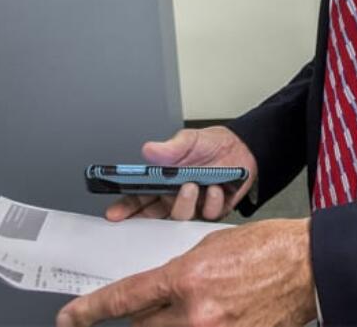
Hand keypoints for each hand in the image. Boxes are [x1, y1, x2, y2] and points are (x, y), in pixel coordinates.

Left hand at [56, 218, 315, 326]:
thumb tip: (154, 292)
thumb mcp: (211, 247)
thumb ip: (177, 273)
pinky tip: (209, 317)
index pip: (125, 299)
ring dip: (163, 326)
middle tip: (141, 312)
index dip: (91, 311)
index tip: (71, 317)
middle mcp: (196, 315)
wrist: (310, 268)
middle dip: (136, 320)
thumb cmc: (268, 249)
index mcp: (187, 279)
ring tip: (183, 310)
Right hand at [106, 126, 257, 222]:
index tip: (115, 213)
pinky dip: (211, 201)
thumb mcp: (189, 140)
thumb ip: (170, 148)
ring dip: (184, 203)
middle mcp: (175, 197)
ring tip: (191, 185)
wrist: (242, 148)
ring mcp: (194, 206)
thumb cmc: (211, 145)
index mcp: (163, 181)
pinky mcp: (213, 210)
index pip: (138, 198)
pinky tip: (215, 187)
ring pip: (180, 217)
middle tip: (158, 202)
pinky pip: (208, 214)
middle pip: (154, 215)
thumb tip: (149, 150)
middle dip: (149, 216)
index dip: (125, 208)